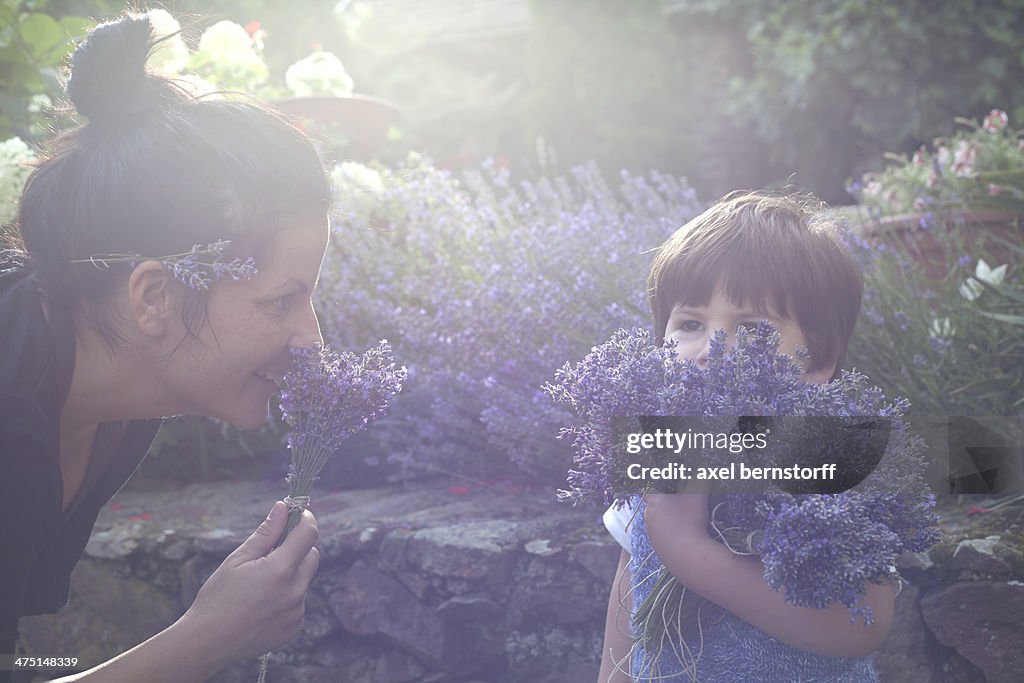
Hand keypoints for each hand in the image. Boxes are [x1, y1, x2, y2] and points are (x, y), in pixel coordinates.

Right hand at [180, 501, 319, 662]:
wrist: (207, 642)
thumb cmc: (218, 598)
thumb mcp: (238, 560)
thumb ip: (266, 533)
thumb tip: (282, 508)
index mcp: (281, 570)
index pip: (309, 533)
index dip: (305, 519)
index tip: (296, 514)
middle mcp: (295, 591)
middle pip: (312, 556)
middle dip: (297, 548)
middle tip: (272, 551)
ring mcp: (297, 611)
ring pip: (303, 580)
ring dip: (290, 574)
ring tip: (259, 585)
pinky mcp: (295, 626)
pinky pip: (298, 602)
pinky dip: (286, 597)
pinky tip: (261, 604)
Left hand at [642, 479, 712, 552]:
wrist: (687, 556)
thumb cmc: (690, 520)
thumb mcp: (697, 496)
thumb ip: (699, 480)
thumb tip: (703, 470)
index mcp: (654, 500)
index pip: (650, 486)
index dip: (658, 482)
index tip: (668, 481)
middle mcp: (648, 515)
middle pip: (654, 502)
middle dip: (666, 499)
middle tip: (681, 497)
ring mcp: (651, 532)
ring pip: (657, 518)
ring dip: (668, 515)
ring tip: (684, 516)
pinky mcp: (657, 546)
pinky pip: (661, 533)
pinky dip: (670, 530)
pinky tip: (683, 532)